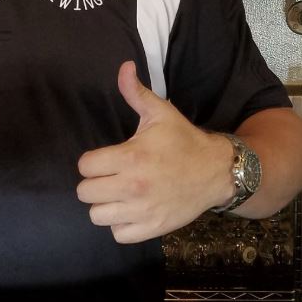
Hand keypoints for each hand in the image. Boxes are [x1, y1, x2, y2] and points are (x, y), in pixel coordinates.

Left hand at [77, 61, 231, 243]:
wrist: (217, 171)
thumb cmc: (183, 141)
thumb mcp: (161, 113)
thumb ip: (136, 93)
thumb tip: (124, 67)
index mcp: (130, 157)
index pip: (84, 166)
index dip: (92, 161)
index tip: (106, 159)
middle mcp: (132, 186)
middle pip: (85, 192)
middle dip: (95, 183)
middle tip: (111, 177)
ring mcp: (142, 210)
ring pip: (97, 216)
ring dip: (105, 205)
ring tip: (119, 195)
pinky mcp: (152, 228)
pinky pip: (118, 234)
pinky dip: (120, 225)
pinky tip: (131, 211)